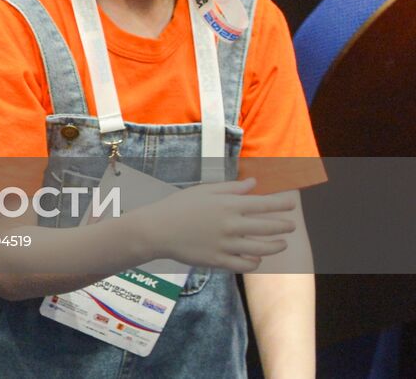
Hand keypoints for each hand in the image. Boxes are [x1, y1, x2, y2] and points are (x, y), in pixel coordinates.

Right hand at [139, 178, 296, 272]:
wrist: (157, 230)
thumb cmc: (179, 206)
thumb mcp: (203, 190)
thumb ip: (231, 188)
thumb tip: (253, 184)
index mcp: (227, 205)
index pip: (264, 205)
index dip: (281, 205)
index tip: (292, 205)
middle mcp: (230, 225)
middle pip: (268, 228)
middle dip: (284, 227)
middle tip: (291, 226)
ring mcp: (226, 245)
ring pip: (262, 249)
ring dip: (276, 246)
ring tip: (281, 244)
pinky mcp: (219, 261)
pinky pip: (245, 264)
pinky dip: (255, 262)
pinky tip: (257, 258)